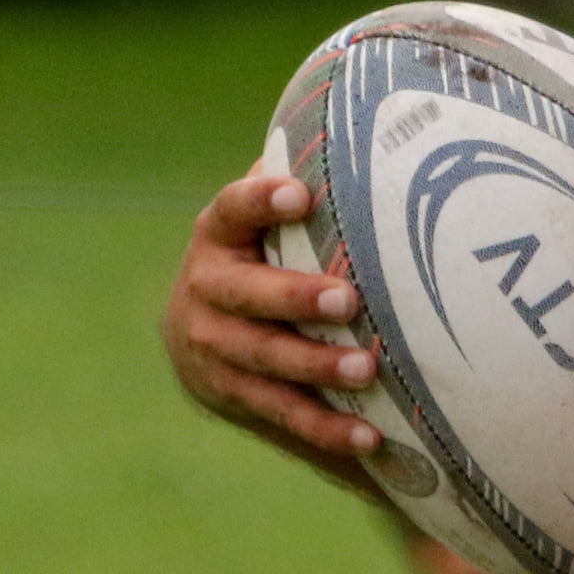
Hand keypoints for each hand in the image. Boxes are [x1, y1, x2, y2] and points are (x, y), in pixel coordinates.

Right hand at [163, 167, 382, 466]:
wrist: (198, 330)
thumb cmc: (263, 250)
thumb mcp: (268, 214)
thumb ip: (300, 181)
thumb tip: (376, 137)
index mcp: (219, 233)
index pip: (234, 209)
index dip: (261, 200)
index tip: (300, 193)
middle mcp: (205, 290)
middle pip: (247, 296)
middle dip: (296, 298)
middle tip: (348, 299)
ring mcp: (211, 349)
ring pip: (263, 360)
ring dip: (314, 367)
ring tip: (365, 370)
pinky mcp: (230, 397)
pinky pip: (279, 414)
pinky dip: (324, 428)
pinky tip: (369, 435)